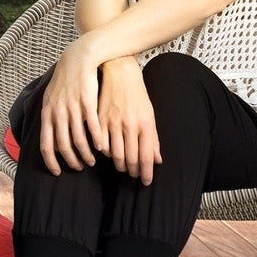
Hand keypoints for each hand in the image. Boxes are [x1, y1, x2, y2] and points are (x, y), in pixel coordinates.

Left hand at [38, 39, 105, 175]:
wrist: (78, 59)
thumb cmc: (65, 81)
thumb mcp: (52, 99)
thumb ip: (51, 120)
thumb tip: (51, 141)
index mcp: (48, 113)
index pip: (46, 145)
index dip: (51, 161)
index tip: (57, 172)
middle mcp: (58, 112)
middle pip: (63, 145)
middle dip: (72, 160)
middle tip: (80, 167)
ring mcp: (72, 107)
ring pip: (79, 139)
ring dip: (86, 154)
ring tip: (92, 160)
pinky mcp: (87, 102)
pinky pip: (93, 126)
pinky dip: (97, 140)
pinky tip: (102, 147)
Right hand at [96, 57, 162, 185]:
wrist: (119, 74)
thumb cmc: (137, 95)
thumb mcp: (150, 115)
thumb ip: (153, 139)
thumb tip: (157, 160)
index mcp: (145, 125)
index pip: (146, 157)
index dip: (146, 173)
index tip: (145, 182)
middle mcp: (129, 125)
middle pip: (130, 159)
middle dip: (132, 171)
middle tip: (133, 175)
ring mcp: (113, 123)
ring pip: (115, 154)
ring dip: (119, 165)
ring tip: (122, 167)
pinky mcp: (99, 119)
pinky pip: (101, 144)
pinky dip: (105, 152)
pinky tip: (109, 153)